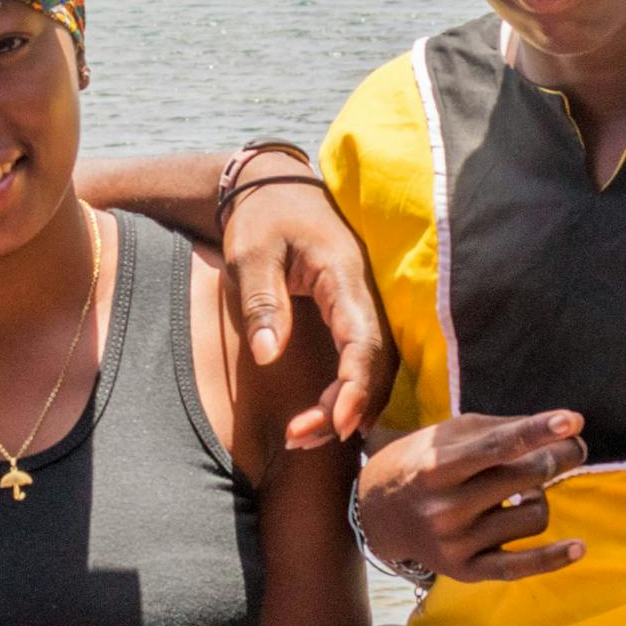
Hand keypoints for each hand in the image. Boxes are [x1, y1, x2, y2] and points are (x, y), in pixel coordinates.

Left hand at [222, 177, 390, 451]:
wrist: (273, 186)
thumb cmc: (262, 216)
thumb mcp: (250, 253)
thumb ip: (262, 301)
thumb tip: (267, 355)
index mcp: (344, 276)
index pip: (364, 342)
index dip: (356, 388)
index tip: (337, 425)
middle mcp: (364, 293)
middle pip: (375, 365)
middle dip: (346, 410)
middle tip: (297, 438)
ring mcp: (363, 303)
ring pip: (374, 368)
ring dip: (347, 407)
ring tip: (301, 437)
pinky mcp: (353, 312)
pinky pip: (364, 360)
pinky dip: (349, 393)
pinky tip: (324, 418)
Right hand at [357, 413, 587, 582]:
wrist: (376, 514)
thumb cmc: (422, 463)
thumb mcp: (448, 435)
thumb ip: (502, 429)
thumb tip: (567, 429)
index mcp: (436, 468)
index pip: (497, 447)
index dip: (538, 432)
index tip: (573, 421)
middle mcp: (445, 508)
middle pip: (526, 479)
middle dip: (557, 458)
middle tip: (571, 448)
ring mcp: (456, 543)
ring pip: (534, 516)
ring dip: (541, 498)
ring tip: (526, 492)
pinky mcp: (466, 570)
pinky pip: (521, 566)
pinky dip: (553, 558)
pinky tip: (579, 547)